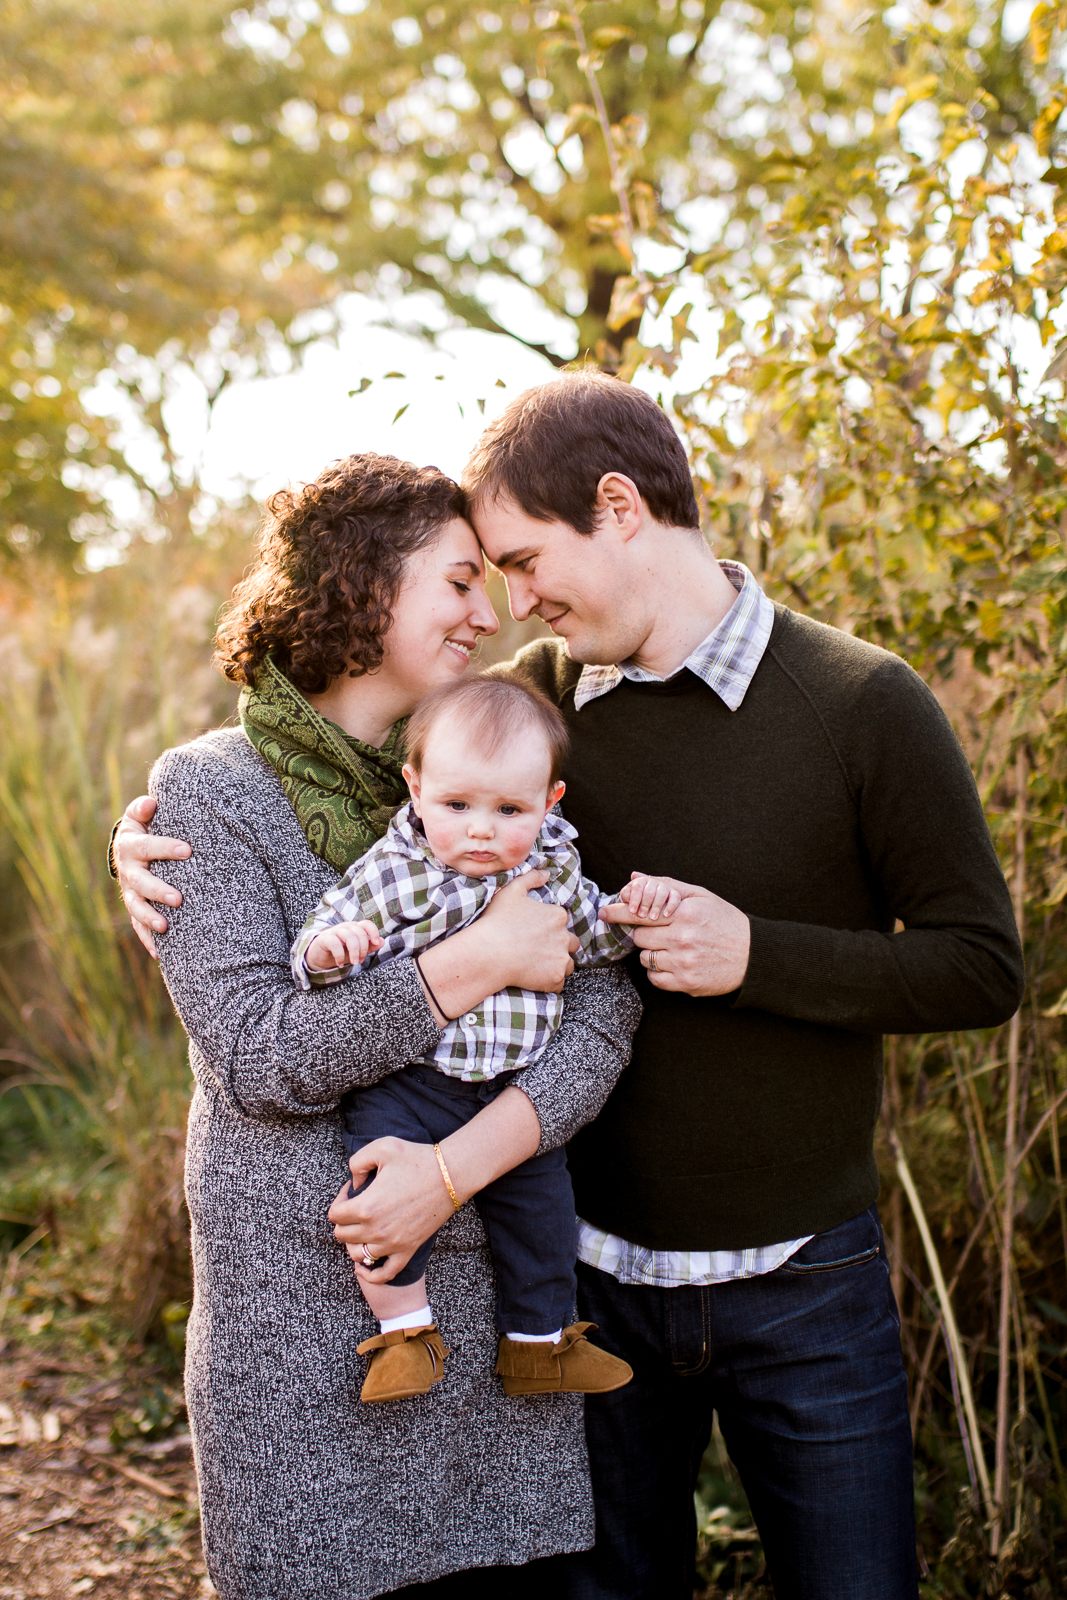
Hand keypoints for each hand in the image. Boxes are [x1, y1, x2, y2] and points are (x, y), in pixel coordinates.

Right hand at [113, 795, 191, 959]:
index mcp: (131, 846)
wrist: (128, 848)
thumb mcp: (140, 816)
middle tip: (179, 899)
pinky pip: (139, 927)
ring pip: (136, 908)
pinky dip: (148, 941)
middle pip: (141, 883)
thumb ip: (143, 808)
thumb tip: (150, 803)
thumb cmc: (144, 828)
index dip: (166, 848)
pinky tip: (160, 955)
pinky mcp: (135, 908)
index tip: (188, 850)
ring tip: (166, 928)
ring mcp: (130, 893)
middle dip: (158, 891)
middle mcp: (128, 871)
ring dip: (149, 919)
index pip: (148, 847)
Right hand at [305, 920, 381, 971]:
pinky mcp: (325, 939)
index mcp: (355, 928)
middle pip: (359, 933)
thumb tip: (382, 942)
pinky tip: (340, 963)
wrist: (320, 957)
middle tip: (360, 961)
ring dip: (354, 952)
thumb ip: (369, 947)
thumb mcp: (357, 951)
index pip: (366, 924)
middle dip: (363, 949)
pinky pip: (335, 944)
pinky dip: (340, 955)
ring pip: (349, 936)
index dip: (373, 932)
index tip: (376, 943)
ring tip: (354, 963)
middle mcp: (346, 927)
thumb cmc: (341, 952)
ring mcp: (335, 931)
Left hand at [328, 1137, 454, 1283]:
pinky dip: (369, 1274)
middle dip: (344, 1220)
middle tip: (356, 1205)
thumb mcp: (382, 1147)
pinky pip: (383, 1274)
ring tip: (362, 1227)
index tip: (351, 1189)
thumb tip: (354, 1184)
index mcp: (366, 1206)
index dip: (339, 1199)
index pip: (335, 1215)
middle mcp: (376, 1230)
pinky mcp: (408, 1250)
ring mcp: (392, 1244)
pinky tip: (363, 1266)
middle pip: (342, 1235)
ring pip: (357, 1255)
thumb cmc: (417, 1158)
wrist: (451, 1175)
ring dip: (354, 1242)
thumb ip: (357, 1162)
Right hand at [481, 871, 578, 989]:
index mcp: (557, 916)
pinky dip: (549, 982)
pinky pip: (558, 983)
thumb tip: (546, 873)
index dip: (549, 929)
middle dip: (559, 947)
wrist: (488, 952)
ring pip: (568, 964)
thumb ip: (531, 878)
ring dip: (557, 965)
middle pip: (571, 944)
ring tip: (536, 965)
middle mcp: (564, 937)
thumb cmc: (498, 921)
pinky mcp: (555, 978)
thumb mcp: (511, 891)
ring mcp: (561, 959)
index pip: (562, 923)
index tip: (534, 934)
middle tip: (537, 950)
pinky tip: (533, 978)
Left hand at [612, 882, 750, 995]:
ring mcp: (684, 963)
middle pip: (639, 937)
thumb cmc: (725, 922)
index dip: (619, 912)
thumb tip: (634, 878)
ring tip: (672, 947)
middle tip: (659, 932)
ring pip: (645, 958)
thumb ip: (666, 886)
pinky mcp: (686, 983)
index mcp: (685, 913)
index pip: (640, 912)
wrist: (753, 956)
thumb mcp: (700, 896)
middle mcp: (683, 938)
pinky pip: (655, 978)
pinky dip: (659, 971)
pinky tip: (674, 963)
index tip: (604, 912)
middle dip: (643, 933)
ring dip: (652, 952)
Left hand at [616, 872, 683, 922]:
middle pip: (649, 890)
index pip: (637, 887)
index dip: (634, 899)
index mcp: (640, 882)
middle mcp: (653, 883)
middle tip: (641, 915)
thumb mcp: (631, 897)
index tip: (632, 911)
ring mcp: (665, 888)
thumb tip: (619, 895)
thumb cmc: (639, 902)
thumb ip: (627, 895)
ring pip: (662, 892)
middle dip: (644, 904)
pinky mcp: (674, 894)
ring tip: (652, 918)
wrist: (659, 901)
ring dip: (656, 906)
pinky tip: (666, 915)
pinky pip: (675, 897)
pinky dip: (670, 905)